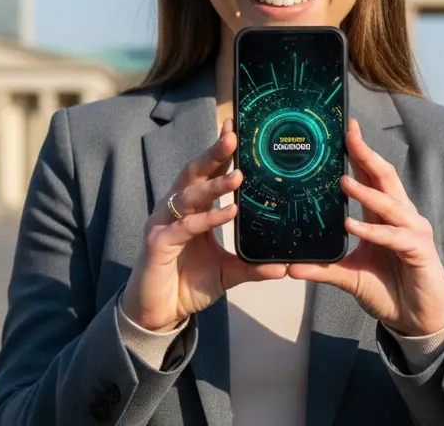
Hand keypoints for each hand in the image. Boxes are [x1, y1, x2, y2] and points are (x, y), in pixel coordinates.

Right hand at [121, 118, 286, 332]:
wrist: (158, 313)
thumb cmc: (187, 285)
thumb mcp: (227, 273)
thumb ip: (253, 266)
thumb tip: (285, 265)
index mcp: (191, 209)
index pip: (206, 173)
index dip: (220, 152)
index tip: (236, 130)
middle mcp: (175, 210)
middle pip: (193, 173)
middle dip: (214, 154)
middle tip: (234, 137)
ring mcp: (164, 224)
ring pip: (189, 195)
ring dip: (214, 185)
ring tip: (239, 176)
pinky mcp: (158, 243)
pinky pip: (185, 226)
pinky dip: (207, 218)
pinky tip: (228, 212)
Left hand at [287, 118, 443, 336]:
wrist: (416, 319)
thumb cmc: (388, 290)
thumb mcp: (348, 276)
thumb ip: (323, 267)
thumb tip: (289, 266)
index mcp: (384, 215)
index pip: (371, 176)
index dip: (359, 153)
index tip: (344, 130)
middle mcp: (401, 216)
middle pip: (384, 178)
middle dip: (366, 155)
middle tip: (348, 134)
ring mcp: (412, 231)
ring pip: (389, 203)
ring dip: (366, 192)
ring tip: (342, 180)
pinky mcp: (419, 250)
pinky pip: (394, 236)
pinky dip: (374, 230)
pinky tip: (354, 225)